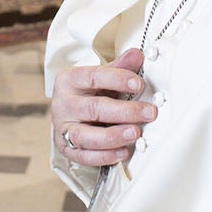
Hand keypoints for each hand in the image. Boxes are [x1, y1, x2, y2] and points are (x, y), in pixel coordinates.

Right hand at [51, 48, 156, 165]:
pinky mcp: (66, 148)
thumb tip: (138, 54)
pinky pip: (84, 156)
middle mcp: (63, 103)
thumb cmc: (87, 93)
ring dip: (113, 136)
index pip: (94, 77)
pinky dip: (104, 156)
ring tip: (135, 133)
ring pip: (86, 136)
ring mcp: (63, 127)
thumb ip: (119, 67)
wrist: (66, 113)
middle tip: (149, 112)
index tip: (138, 83)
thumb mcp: (100, 77)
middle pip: (94, 108)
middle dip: (124, 112)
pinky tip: (123, 152)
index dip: (117, 79)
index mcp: (70, 80)